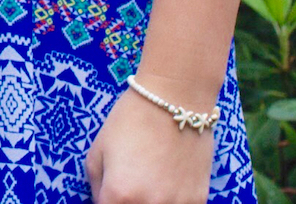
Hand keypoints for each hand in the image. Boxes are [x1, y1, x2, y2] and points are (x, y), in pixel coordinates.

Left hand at [85, 85, 215, 203]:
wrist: (175, 101)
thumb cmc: (130, 121)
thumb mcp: (97, 152)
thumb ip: (96, 187)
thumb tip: (102, 202)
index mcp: (118, 195)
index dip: (107, 201)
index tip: (110, 193)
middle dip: (126, 202)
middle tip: (130, 184)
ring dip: (149, 202)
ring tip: (149, 182)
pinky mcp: (198, 201)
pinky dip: (171, 201)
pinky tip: (168, 183)